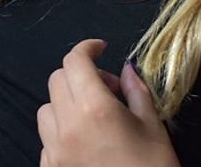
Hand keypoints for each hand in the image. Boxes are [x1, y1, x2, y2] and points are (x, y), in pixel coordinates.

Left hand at [37, 39, 180, 166]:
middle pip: (58, 79)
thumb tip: (126, 68)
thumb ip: (136, 90)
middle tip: (109, 89)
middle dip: (81, 74)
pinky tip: (85, 141)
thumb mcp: (153, 126)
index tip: (102, 49)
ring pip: (47, 108)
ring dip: (67, 101)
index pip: (75, 60)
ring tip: (94, 116)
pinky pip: (46, 138)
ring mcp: (54, 151)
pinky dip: (61, 130)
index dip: (88, 48)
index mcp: (94, 108)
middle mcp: (67, 126)